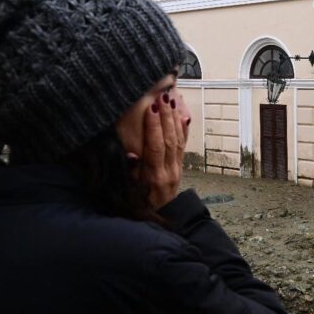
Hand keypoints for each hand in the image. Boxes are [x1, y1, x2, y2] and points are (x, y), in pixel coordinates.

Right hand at [133, 91, 188, 209]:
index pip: (156, 147)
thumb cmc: (139, 204)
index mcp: (154, 176)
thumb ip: (130, 173)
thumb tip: (131, 154)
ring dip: (173, 118)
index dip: (154, 127)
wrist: (160, 217)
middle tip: (162, 96)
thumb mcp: (130, 192)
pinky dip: (182, 129)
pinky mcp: (180, 166)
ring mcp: (176, 168)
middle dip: (165, 117)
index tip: (151, 108)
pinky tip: (181, 115)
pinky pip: (183, 144)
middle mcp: (168, 170)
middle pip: (169, 139)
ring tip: (170, 99)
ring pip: (177, 140)